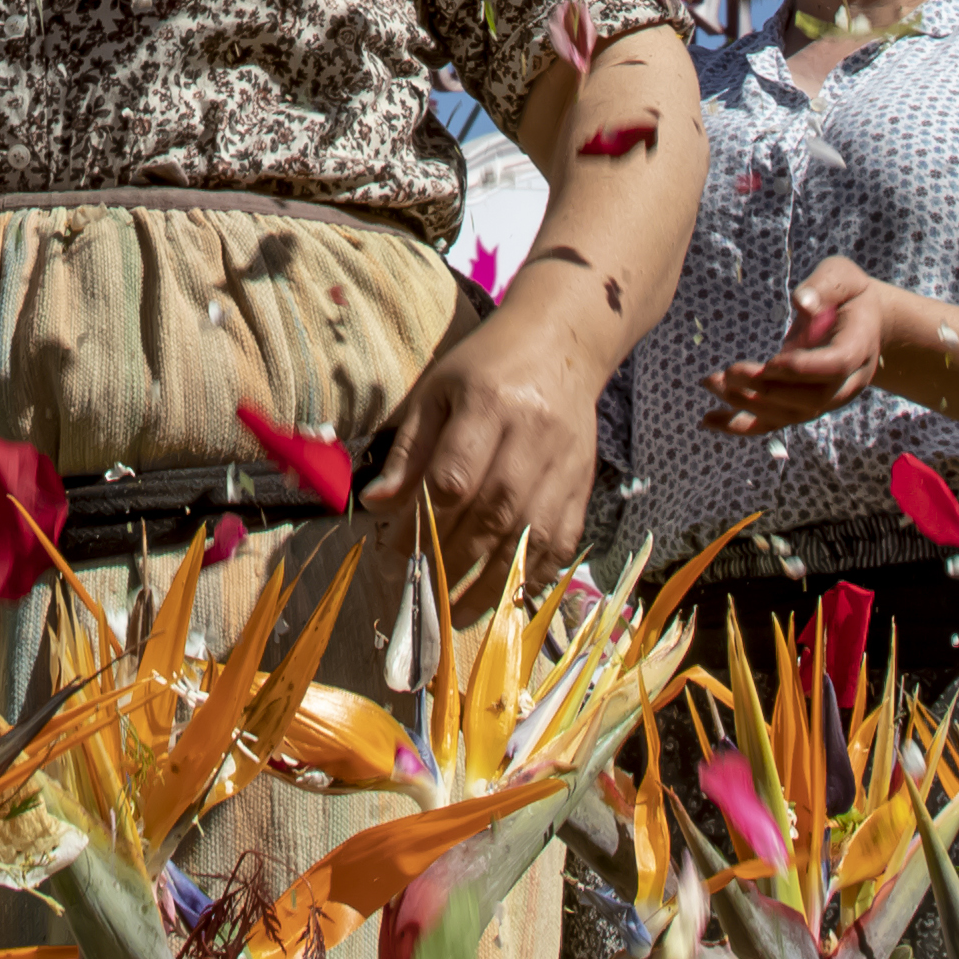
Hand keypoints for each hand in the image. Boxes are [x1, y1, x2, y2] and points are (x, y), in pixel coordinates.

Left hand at [363, 299, 604, 587]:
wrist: (562, 344)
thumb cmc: (487, 366)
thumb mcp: (438, 391)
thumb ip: (410, 449)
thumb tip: (375, 504)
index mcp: (489, 404)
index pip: (455, 476)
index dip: (422, 522)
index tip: (392, 552)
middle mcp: (532, 436)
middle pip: (493, 512)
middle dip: (452, 561)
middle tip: (419, 592)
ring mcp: (564, 464)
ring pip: (528, 535)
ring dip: (491, 584)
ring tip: (456, 614)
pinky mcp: (583, 485)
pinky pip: (561, 542)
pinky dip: (532, 576)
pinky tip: (505, 597)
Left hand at [704, 258, 924, 435]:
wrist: (865, 324)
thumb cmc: (850, 295)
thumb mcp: (844, 277)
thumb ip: (825, 286)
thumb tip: (802, 303)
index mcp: (859, 347)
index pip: (836, 366)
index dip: (804, 368)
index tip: (771, 362)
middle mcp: (847, 383)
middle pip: (810, 400)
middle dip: (768, 390)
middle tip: (731, 372)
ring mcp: (826, 399)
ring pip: (790, 415)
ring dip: (749, 405)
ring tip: (711, 382)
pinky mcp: (804, 406)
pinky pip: (775, 423)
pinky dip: (742, 425)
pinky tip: (710, 419)